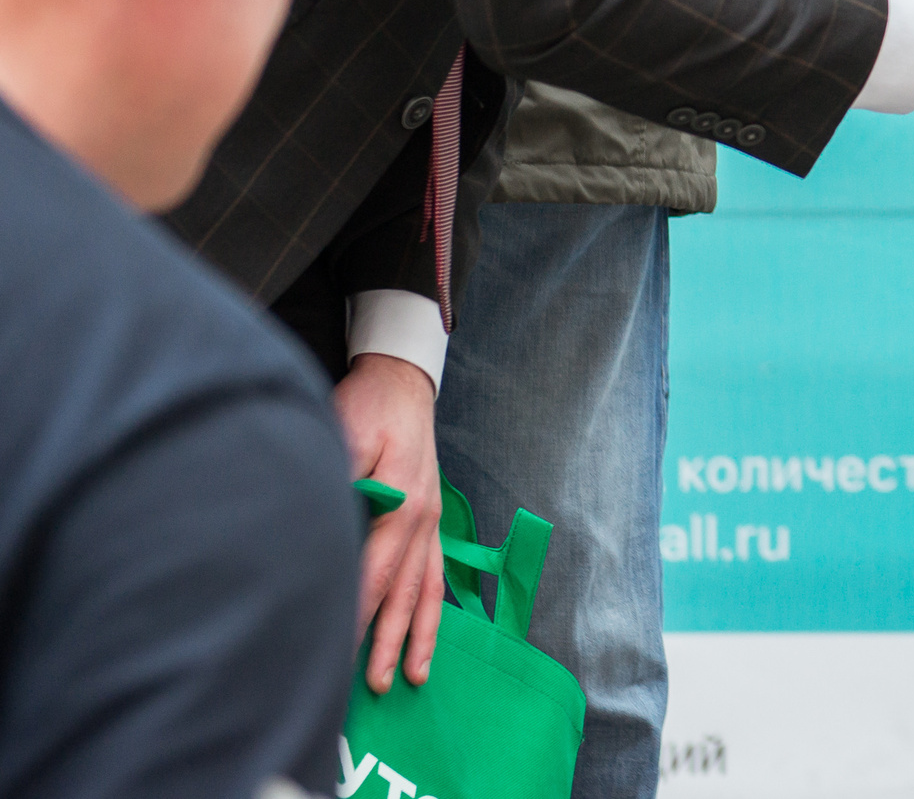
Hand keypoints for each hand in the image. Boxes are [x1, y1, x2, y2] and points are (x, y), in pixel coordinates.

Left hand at [336, 353, 442, 691]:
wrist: (402, 381)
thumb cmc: (369, 407)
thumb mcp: (346, 434)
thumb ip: (340, 480)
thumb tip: (322, 525)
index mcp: (402, 503)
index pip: (373, 572)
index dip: (356, 614)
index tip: (336, 651)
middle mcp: (423, 520)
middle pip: (402, 591)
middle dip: (387, 640)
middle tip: (374, 686)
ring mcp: (430, 522)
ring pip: (425, 589)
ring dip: (416, 635)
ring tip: (410, 677)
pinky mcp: (430, 521)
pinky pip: (436, 573)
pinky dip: (432, 609)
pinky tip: (428, 636)